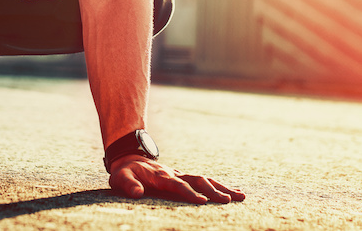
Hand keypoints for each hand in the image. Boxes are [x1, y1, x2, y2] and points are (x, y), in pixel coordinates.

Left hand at [109, 156, 245, 203]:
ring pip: (205, 179)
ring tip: (241, 196)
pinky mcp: (184, 177)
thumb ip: (128, 185)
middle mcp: (175, 174)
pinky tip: (233, 194)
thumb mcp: (120, 178)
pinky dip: (219, 186)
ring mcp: (181, 174)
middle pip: (198, 180)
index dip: (189, 193)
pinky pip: (204, 181)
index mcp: (161, 176)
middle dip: (213, 190)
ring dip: (222, 187)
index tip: (202, 202)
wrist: (130, 158)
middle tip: (228, 201)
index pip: (178, 185)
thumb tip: (136, 192)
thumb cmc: (125, 172)